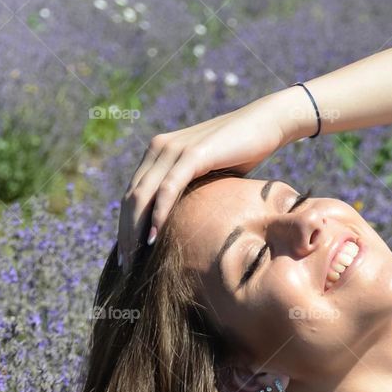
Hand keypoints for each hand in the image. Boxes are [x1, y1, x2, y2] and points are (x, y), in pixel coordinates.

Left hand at [115, 90, 302, 271]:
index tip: (126, 256)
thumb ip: (189, 193)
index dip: (125, 227)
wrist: (267, 124)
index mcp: (158, 153)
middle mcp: (159, 148)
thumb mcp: (207, 177)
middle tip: (126, 266)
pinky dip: (158, 215)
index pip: (132, 195)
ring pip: (142, 195)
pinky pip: (168, 188)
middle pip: (131, 198)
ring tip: (135, 260)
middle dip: (125, 234)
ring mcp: (173, 148)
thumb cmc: (241, 154)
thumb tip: (184, 226)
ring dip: (135, 230)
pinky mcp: (192, 154)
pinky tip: (153, 239)